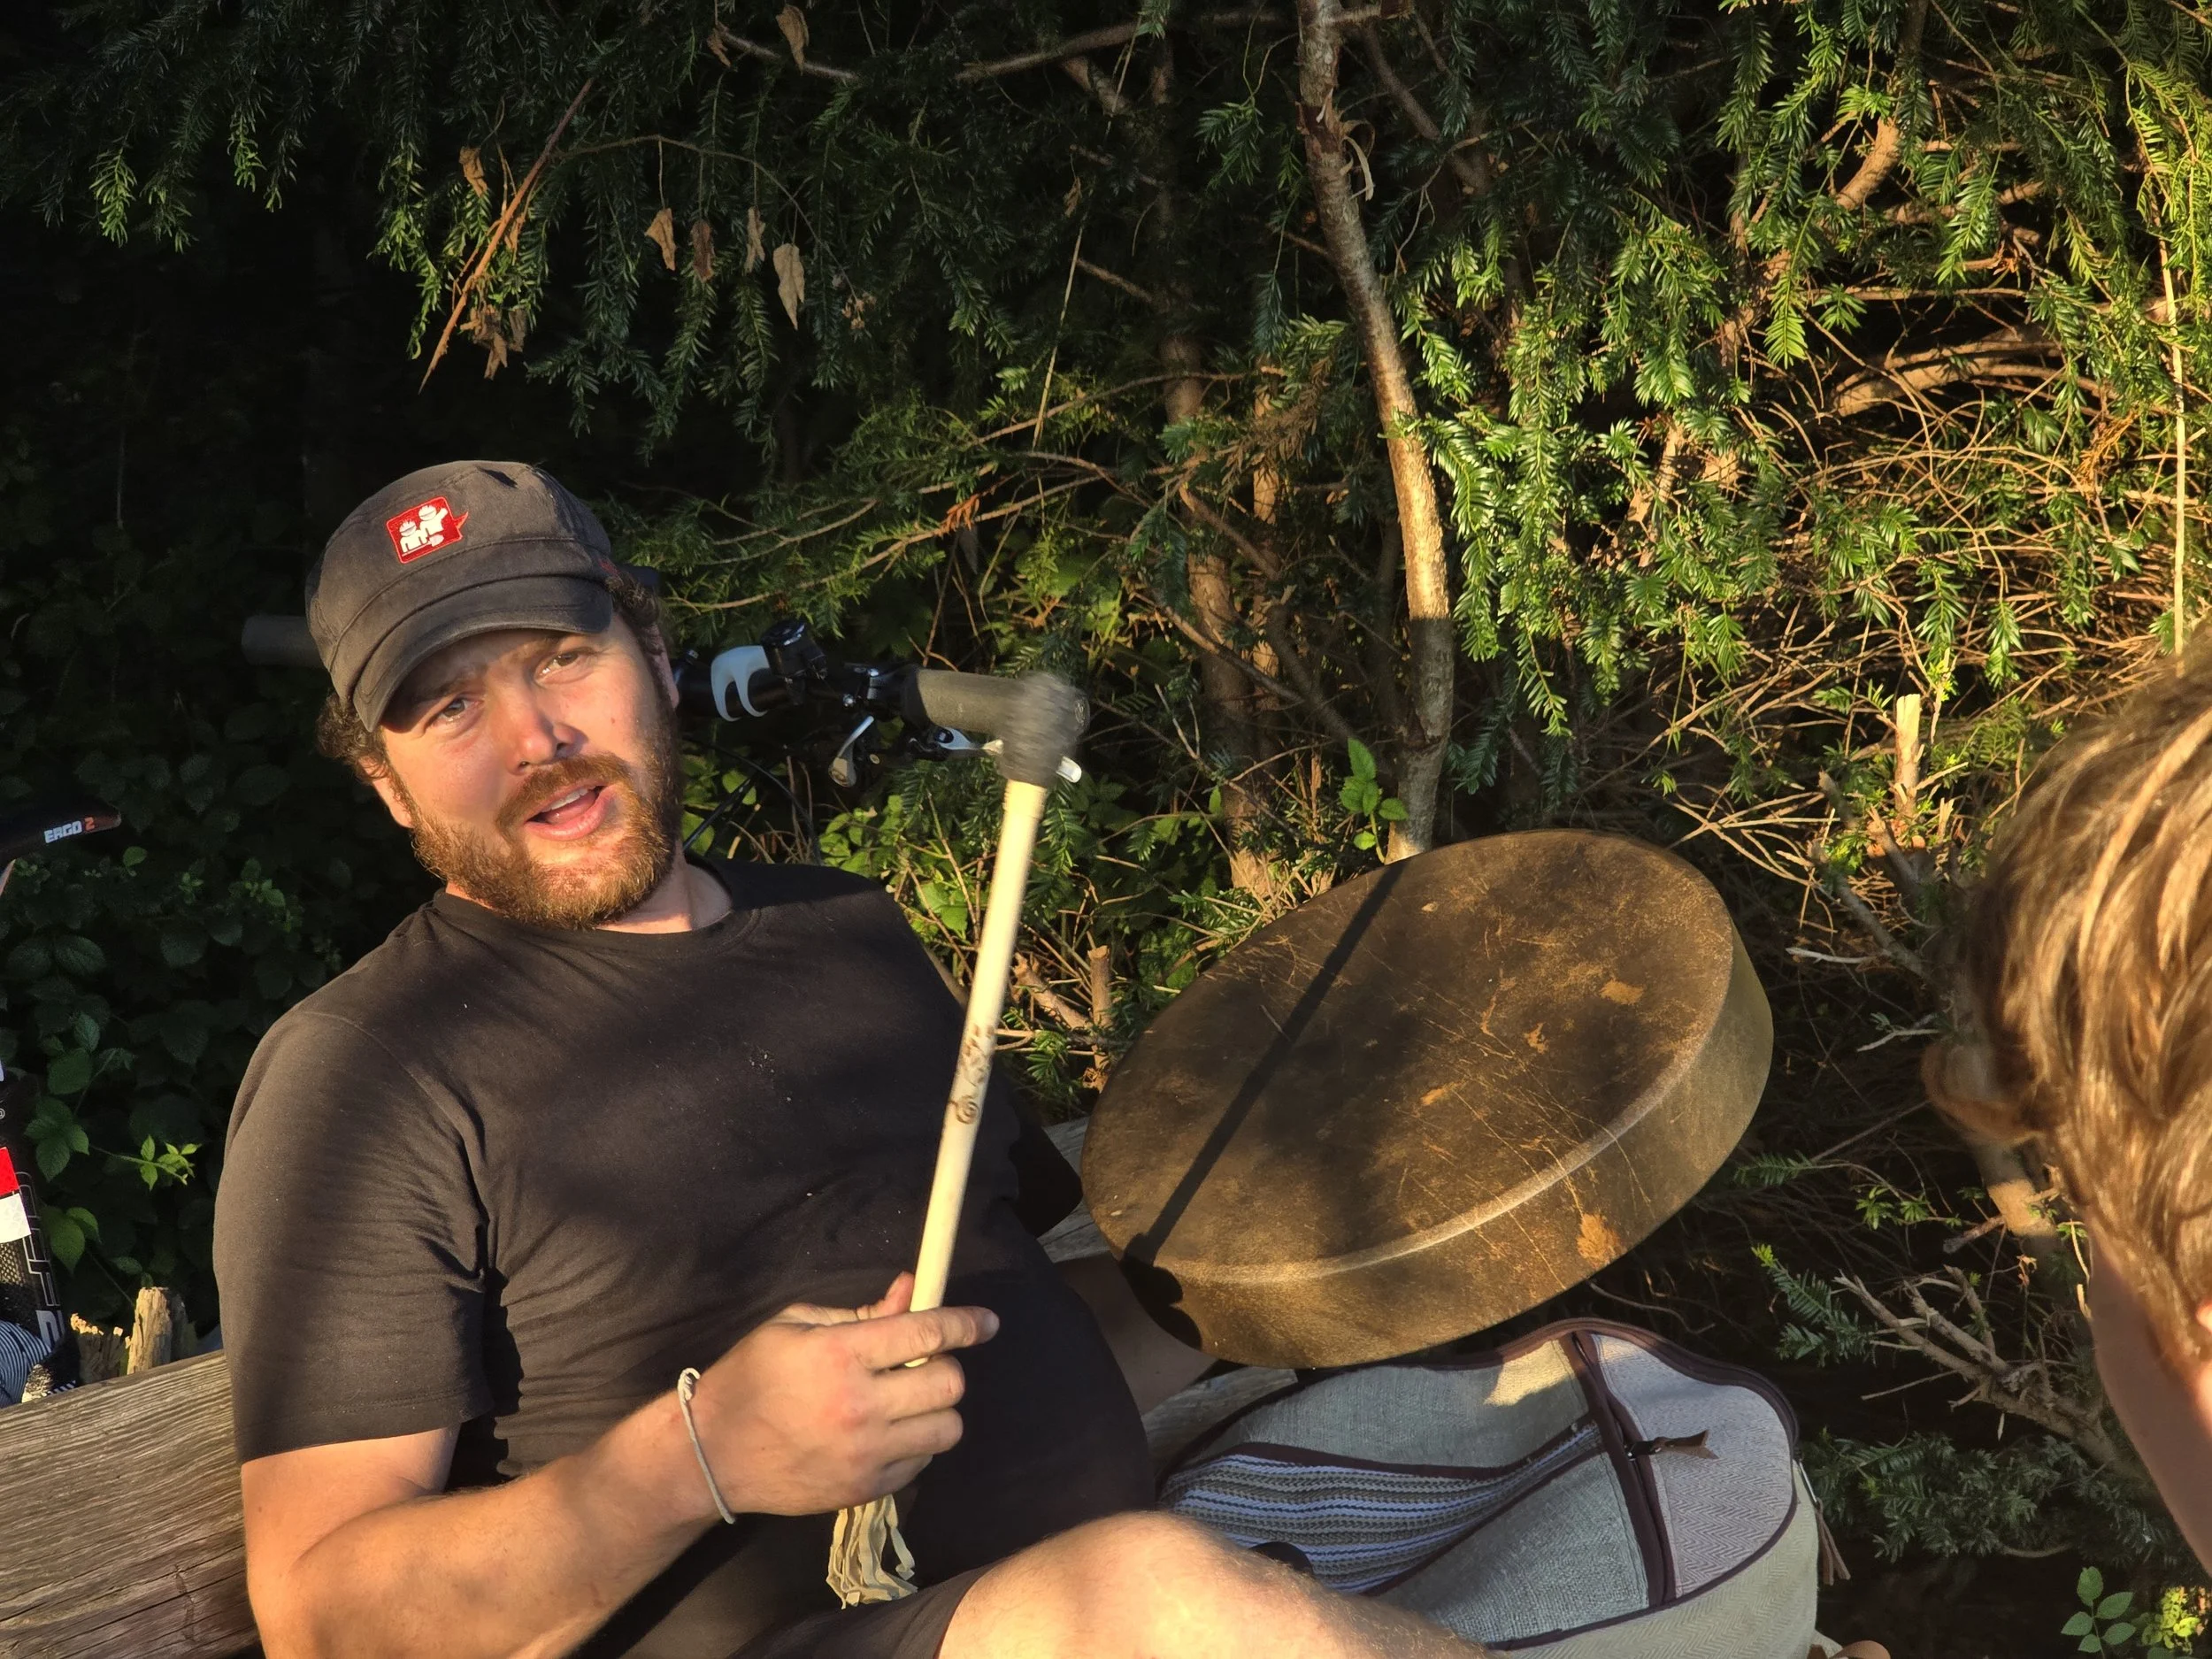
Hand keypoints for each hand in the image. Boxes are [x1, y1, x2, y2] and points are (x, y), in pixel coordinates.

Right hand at [681, 1274, 997, 1516]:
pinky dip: (917, 1444)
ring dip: (937, 1410)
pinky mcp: (865, 1489)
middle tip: (923, 1365)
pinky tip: (889, 1433)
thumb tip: (912, 1290)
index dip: (966, 1324)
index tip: (987, 1323)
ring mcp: (865, 1454)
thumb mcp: (796, 1326)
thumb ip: (862, 1313)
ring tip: (909, 1403)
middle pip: (949, 1384)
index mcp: (840, 1355)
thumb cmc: (751, 1377)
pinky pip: (923, 1463)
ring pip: (948, 1428)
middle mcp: (860, 1406)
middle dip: (945, 1367)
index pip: (926, 1334)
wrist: (714, 1455)